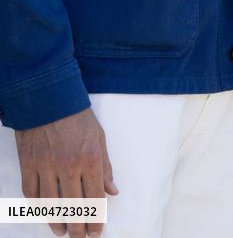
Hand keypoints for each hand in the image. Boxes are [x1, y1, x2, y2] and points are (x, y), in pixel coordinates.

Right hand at [15, 108, 117, 236]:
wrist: (50, 99)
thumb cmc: (77, 117)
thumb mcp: (99, 138)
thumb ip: (105, 167)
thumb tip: (112, 191)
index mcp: (90, 159)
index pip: (94, 200)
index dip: (96, 220)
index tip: (96, 232)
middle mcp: (68, 167)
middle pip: (73, 208)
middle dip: (78, 228)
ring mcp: (46, 167)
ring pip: (51, 206)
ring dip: (57, 223)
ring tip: (62, 232)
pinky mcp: (29, 165)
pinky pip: (32, 194)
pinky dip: (39, 207)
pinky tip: (45, 213)